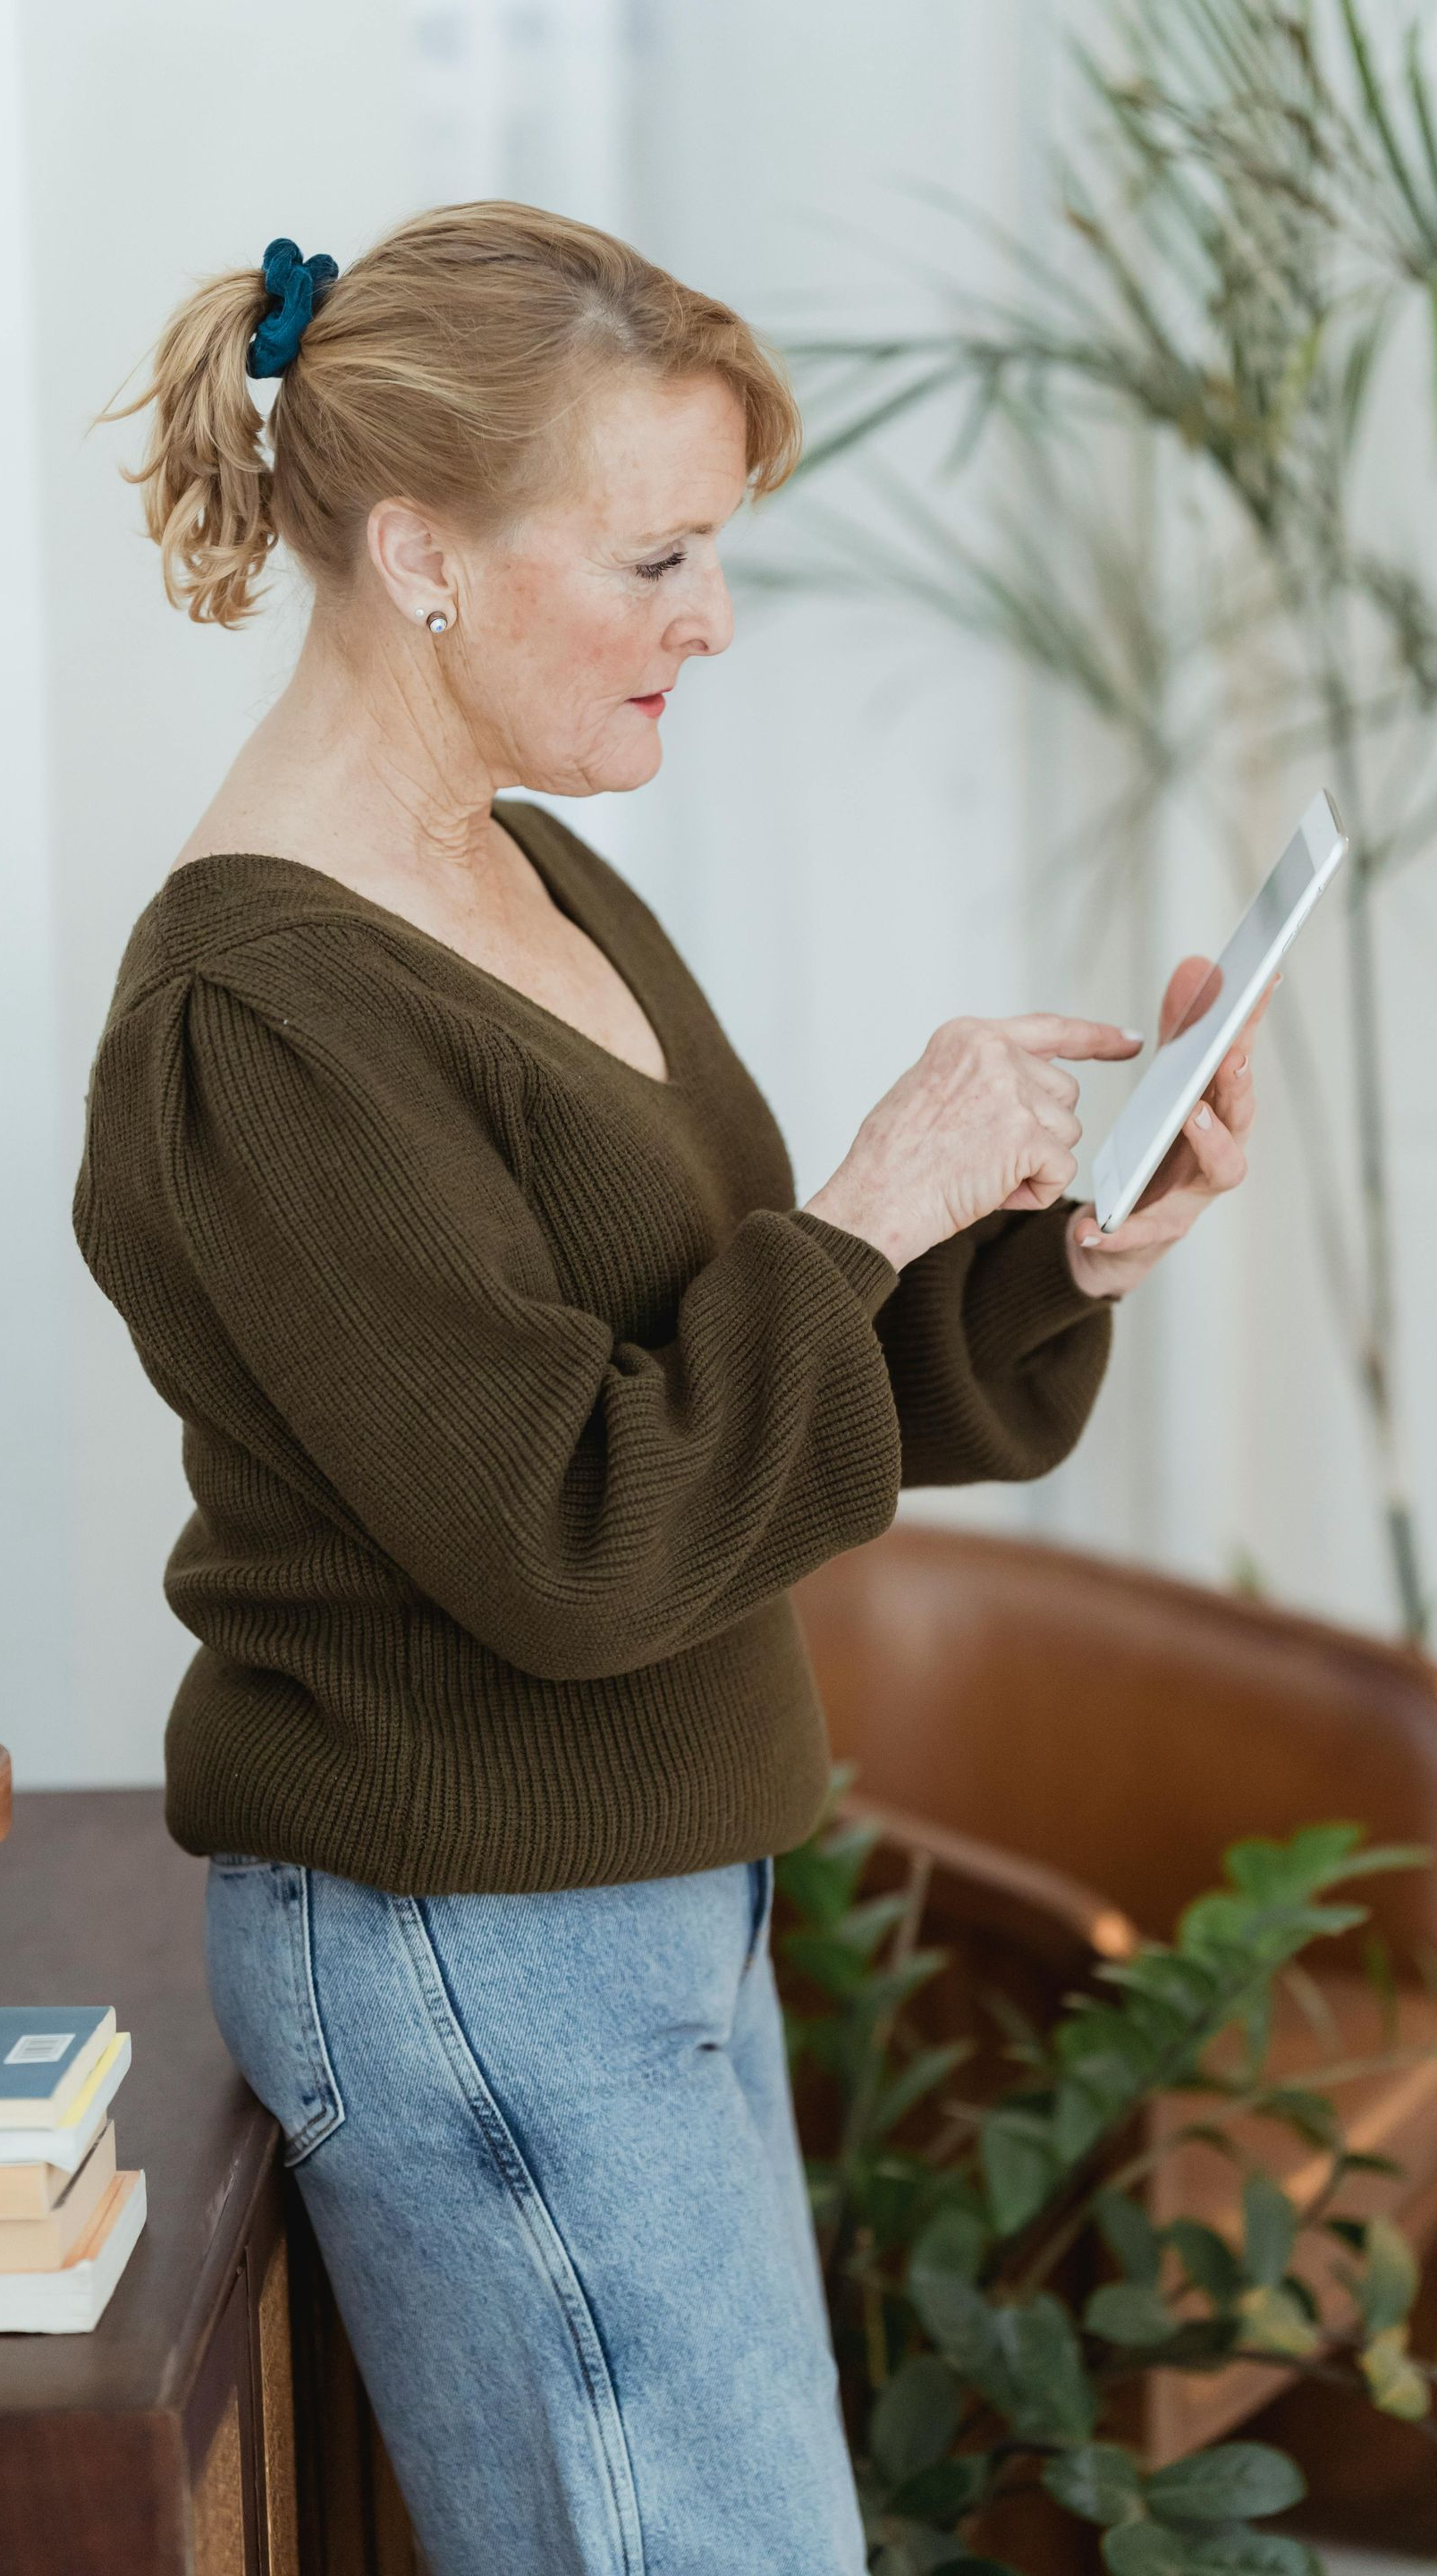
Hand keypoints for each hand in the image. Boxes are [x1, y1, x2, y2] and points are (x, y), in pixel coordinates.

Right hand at [801, 1010, 1143, 1272]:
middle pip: (1063, 1094)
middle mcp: (992, 1053)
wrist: (872, 1200)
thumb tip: (1027, 1085)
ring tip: (978, 1174)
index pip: (1048, 1029)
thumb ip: (978, 1074)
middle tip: (980, 1156)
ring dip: (1034, 1164)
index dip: (1095, 1038)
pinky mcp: (1026, 1135)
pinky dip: (1035, 1191)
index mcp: (967, 1036)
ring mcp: (1011, 1091)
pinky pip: (1063, 1169)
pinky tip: (992, 1193)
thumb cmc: (890, 1160)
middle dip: (1038, 1132)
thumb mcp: (927, 1087)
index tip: (1129, 1042)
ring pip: (1067, 1133)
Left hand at [1063, 956, 1274, 1299]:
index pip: (1240, 1059)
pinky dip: (1122, 1227)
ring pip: (1222, 1167)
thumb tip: (1196, 967)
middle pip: (1243, 1113)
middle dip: (1241, 1082)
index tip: (1260, 979)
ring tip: (1192, 1115)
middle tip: (1232, 1055)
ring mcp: (1198, 1190)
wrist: (1126, 1226)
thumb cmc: (1161, 1145)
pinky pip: (1145, 1229)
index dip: (1252, 1022)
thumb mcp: (1167, 1083)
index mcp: (1221, 1108)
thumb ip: (1181, 1030)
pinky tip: (1093, 1222)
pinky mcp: (1161, 1228)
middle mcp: (1222, 1148)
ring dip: (1213, 1140)